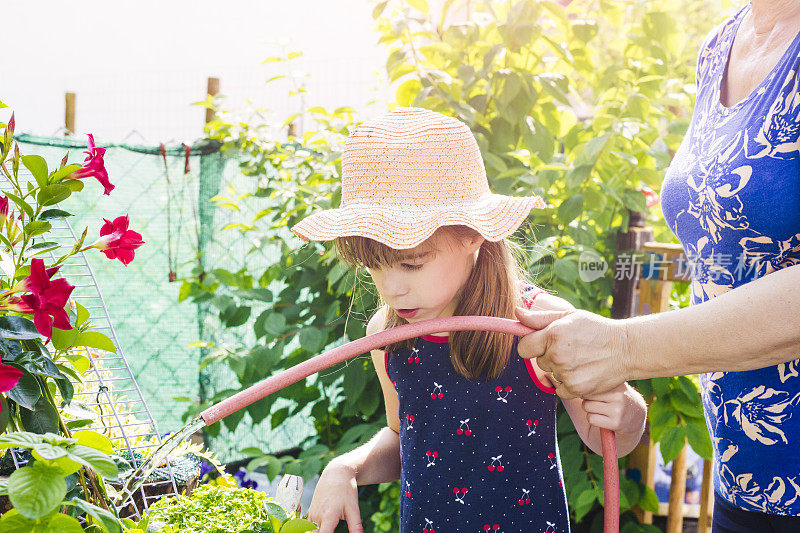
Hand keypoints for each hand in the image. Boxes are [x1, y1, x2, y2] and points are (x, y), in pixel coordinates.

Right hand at [306, 461, 363, 532]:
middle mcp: (317, 516)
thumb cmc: (346, 490)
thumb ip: (356, 526)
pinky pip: (307, 527)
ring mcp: (312, 514)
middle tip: (331, 531)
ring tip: (326, 529)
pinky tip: (317, 530)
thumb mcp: (354, 508)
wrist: (336, 473)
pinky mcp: (310, 512)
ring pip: (308, 532)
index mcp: (328, 516)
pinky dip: (310, 531)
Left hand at [515, 307, 631, 398]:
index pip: (523, 348)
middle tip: (571, 349)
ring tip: (581, 360)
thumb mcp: (569, 317)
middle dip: (550, 356)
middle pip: (539, 362)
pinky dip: (569, 384)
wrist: (626, 350)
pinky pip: (560, 390)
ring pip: (551, 375)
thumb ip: (540, 318)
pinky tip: (583, 373)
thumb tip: (516, 313)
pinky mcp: (575, 389)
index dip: (531, 346)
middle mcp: (557, 355)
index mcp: (553, 335)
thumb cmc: (596, 329)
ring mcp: (566, 374)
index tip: (542, 344)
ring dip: (561, 370)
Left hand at [581, 382, 645, 436]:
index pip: (590, 383)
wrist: (637, 416)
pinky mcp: (616, 423)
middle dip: (587, 399)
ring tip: (601, 409)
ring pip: (587, 407)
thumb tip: (575, 377)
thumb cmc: (618, 397)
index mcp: (617, 384)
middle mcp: (619, 396)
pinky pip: (591, 419)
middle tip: (598, 402)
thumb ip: (599, 379)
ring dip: (589, 410)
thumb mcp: (615, 385)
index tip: (591, 390)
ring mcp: (618, 410)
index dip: (587, 388)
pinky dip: (593, 419)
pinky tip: (603, 418)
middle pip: (586, 395)